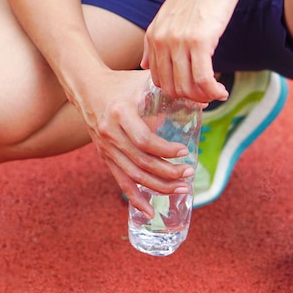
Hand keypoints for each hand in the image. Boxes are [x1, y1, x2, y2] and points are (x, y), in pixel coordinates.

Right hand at [73, 69, 194, 216]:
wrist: (87, 87)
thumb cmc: (121, 82)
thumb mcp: (144, 80)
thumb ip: (172, 90)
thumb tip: (205, 99)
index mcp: (120, 113)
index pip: (144, 140)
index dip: (165, 150)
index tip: (184, 151)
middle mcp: (110, 133)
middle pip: (141, 162)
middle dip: (167, 172)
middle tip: (188, 173)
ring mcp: (105, 147)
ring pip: (133, 176)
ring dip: (158, 186)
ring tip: (180, 189)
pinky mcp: (104, 156)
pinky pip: (120, 181)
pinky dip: (135, 198)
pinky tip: (150, 211)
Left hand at [141, 0, 252, 102]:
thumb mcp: (167, 17)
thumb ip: (153, 42)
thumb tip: (144, 66)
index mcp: (152, 37)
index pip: (157, 80)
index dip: (176, 92)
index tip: (193, 92)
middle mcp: (161, 41)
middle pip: (171, 87)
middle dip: (190, 98)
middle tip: (207, 97)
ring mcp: (179, 42)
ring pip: (187, 87)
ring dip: (203, 97)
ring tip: (216, 94)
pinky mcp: (199, 42)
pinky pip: (203, 79)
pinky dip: (213, 91)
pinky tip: (221, 91)